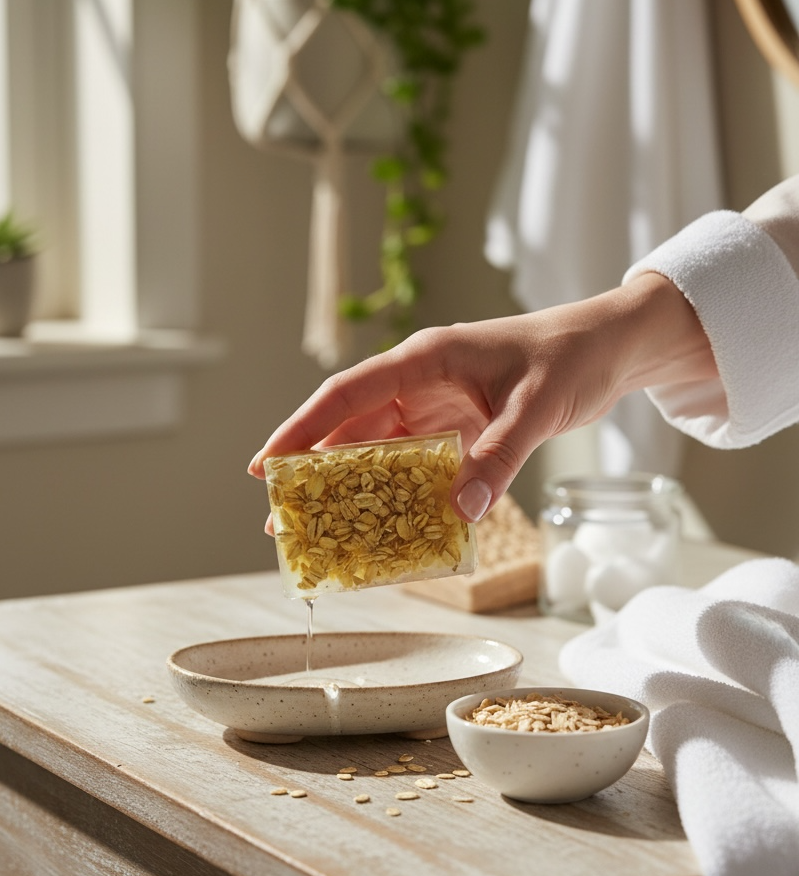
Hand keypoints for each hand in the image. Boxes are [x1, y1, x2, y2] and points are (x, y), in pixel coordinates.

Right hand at [249, 273, 715, 521]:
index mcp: (427, 359)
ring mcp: (437, 404)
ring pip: (377, 448)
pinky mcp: (457, 427)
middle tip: (281, 517)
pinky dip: (395, 492)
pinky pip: (414, 463)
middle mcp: (422, 381)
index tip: (265, 465)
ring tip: (317, 528)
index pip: (348, 393)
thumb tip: (459, 512)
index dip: (302, 428)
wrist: (610, 347)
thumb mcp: (538, 407)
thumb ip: (499, 457)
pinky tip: (381, 522)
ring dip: (347, 485)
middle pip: (351, 427)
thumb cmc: (571, 357)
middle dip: (312, 471)